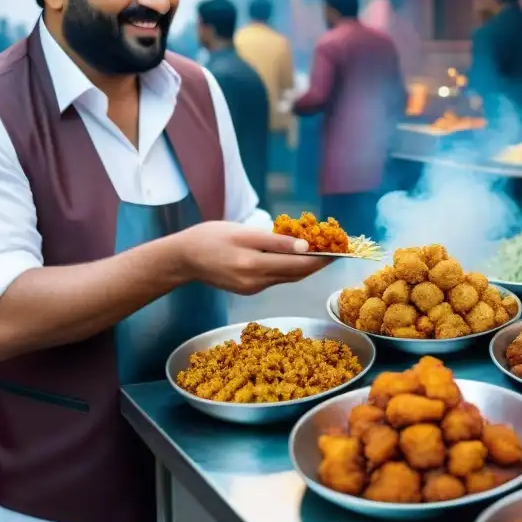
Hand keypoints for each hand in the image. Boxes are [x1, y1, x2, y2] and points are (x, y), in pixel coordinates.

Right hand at [176, 221, 330, 294]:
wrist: (183, 258)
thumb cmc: (211, 237)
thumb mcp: (244, 232)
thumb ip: (276, 241)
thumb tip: (305, 247)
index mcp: (254, 265)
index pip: (298, 264)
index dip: (321, 258)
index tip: (338, 248)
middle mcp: (255, 281)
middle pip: (296, 274)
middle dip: (318, 262)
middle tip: (336, 249)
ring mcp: (252, 288)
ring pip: (287, 277)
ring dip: (305, 266)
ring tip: (322, 252)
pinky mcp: (248, 290)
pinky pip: (275, 279)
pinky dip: (289, 269)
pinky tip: (296, 258)